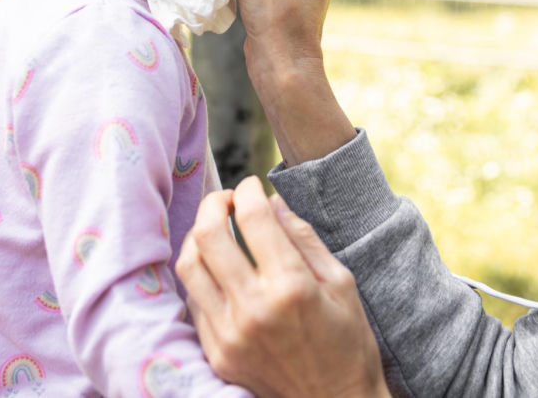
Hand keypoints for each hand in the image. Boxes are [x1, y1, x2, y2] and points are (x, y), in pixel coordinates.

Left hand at [176, 177, 388, 397]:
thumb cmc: (348, 342)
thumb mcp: (341, 283)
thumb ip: (303, 237)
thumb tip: (273, 202)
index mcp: (291, 287)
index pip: (252, 217)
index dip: (248, 190)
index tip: (253, 185)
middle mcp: (253, 309)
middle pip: (208, 234)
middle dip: (214, 202)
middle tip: (228, 198)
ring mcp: (228, 334)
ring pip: (189, 266)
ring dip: (198, 236)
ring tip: (216, 228)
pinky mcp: (216, 353)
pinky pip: (194, 300)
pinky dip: (202, 274)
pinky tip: (220, 267)